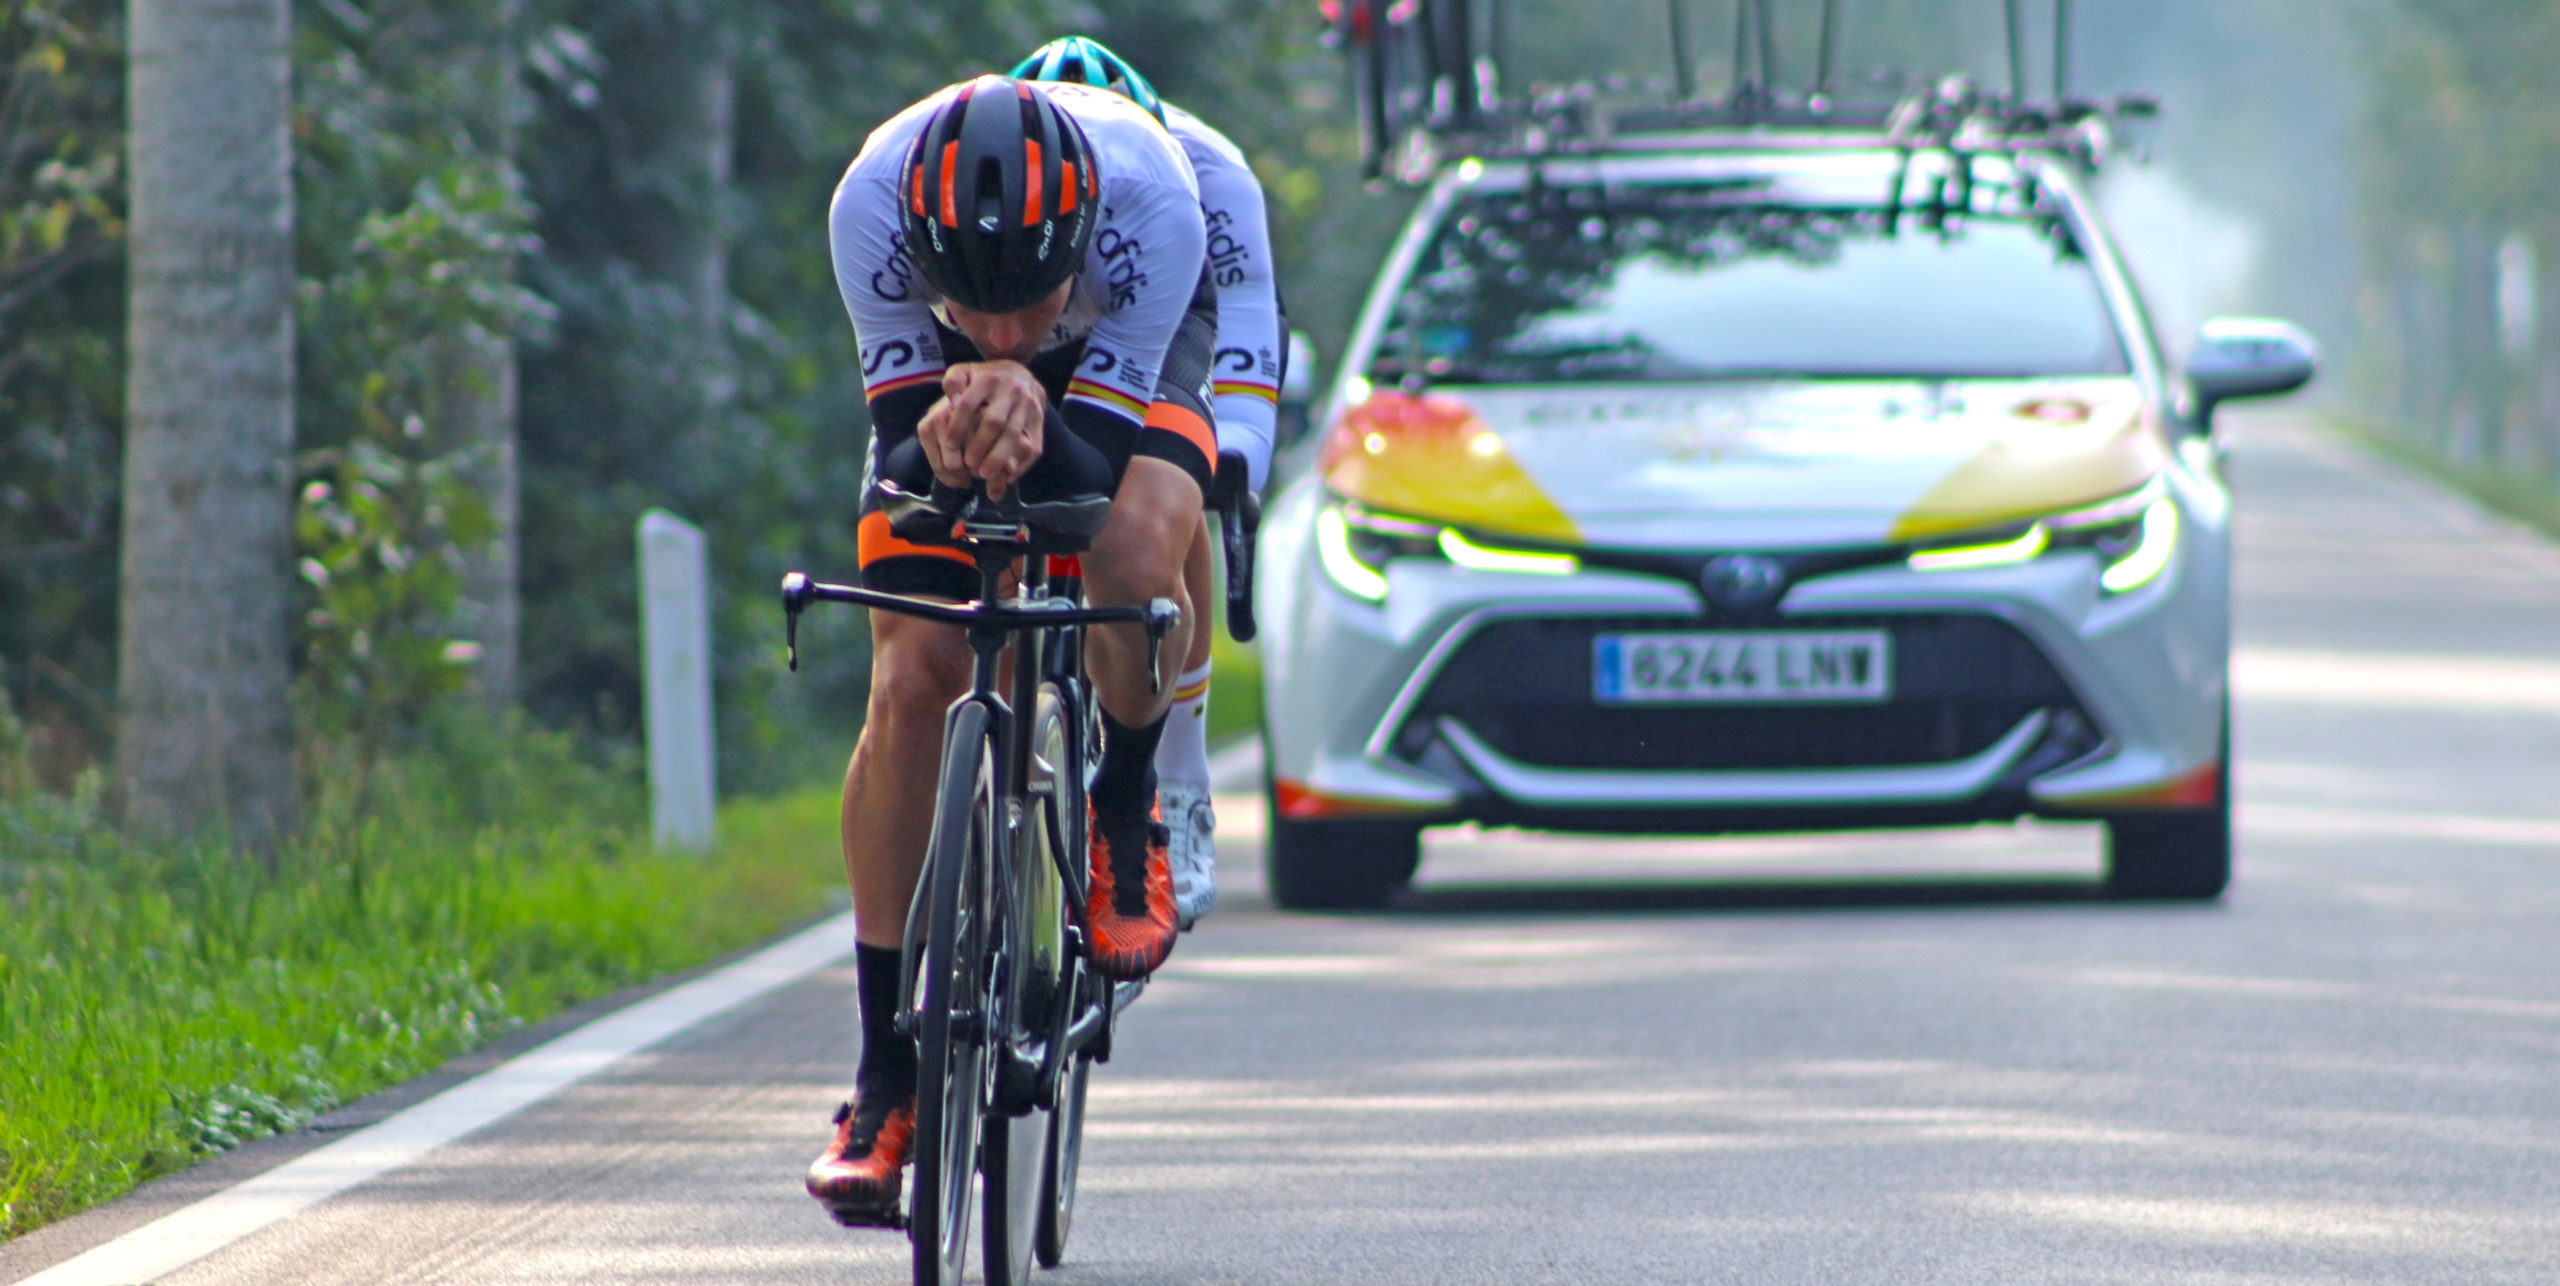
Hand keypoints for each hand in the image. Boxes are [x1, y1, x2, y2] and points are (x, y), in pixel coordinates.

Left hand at [919, 361, 1045, 498]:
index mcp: (988, 379)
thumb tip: (952, 401)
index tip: (948, 444)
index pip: (969, 403)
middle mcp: (1011, 391)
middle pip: (994, 421)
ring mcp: (1028, 405)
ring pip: (1014, 434)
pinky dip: (1022, 463)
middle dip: (980, 444)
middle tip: (968, 463)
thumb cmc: (985, 379)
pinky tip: (1008, 476)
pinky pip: (1033, 444)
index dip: (958, 425)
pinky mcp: (1039, 419)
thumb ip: (953, 383)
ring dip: (999, 457)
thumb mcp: (965, 372)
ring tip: (985, 474)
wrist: (1021, 374)